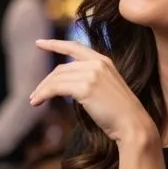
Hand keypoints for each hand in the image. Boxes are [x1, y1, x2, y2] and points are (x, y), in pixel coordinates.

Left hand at [30, 39, 153, 142]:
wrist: (133, 125)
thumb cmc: (120, 114)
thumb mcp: (105, 89)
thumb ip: (89, 81)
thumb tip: (64, 85)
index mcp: (104, 61)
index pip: (74, 47)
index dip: (55, 45)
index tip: (39, 44)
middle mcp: (97, 63)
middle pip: (61, 69)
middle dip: (45, 82)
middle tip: (35, 94)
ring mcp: (92, 74)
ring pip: (56, 79)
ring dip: (42, 90)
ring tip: (34, 101)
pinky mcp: (85, 87)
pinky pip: (56, 88)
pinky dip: (44, 94)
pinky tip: (37, 102)